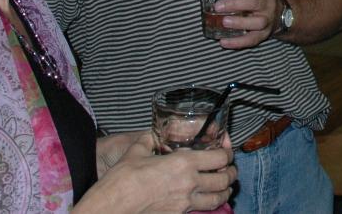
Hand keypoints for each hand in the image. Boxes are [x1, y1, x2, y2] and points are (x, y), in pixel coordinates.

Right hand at [77, 131, 234, 212]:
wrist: (109, 209)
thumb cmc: (121, 180)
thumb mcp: (135, 152)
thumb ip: (147, 141)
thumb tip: (150, 135)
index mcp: (183, 163)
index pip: (219, 157)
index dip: (228, 153)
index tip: (227, 151)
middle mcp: (189, 184)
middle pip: (224, 180)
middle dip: (231, 174)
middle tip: (231, 170)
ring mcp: (184, 204)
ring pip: (217, 200)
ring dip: (224, 192)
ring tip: (225, 188)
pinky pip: (200, 211)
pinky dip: (207, 206)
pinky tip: (203, 201)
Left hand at [212, 0, 279, 48]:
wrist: (277, 14)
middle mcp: (268, 4)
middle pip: (255, 3)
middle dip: (236, 4)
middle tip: (218, 6)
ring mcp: (267, 20)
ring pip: (258, 22)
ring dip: (240, 23)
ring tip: (224, 22)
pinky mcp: (263, 35)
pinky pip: (252, 40)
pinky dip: (238, 42)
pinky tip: (224, 42)